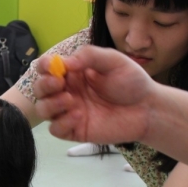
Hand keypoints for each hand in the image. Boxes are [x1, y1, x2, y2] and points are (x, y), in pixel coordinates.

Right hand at [32, 45, 157, 145]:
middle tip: (59, 84)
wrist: (148, 109)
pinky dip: (62, 122)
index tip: (53, 67)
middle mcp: (67, 91)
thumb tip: (65, 62)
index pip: (46, 68)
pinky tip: (79, 116)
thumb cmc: (132, 82)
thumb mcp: (114, 60)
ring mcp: (69, 112)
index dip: (44, 66)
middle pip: (39, 89)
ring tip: (70, 100)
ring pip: (43, 110)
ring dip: (50, 104)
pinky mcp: (75, 130)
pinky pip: (56, 129)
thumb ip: (89, 56)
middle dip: (44, 85)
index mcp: (72, 73)